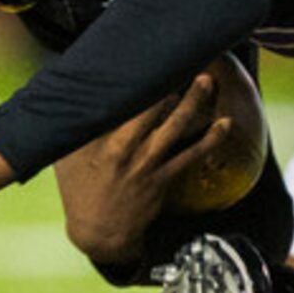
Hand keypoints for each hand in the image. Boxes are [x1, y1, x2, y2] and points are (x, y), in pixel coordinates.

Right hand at [54, 70, 252, 263]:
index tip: (153, 61)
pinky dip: (210, 140)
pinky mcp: (164, 179)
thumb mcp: (67, 155)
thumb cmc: (79, 189)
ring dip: (194, 104)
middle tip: (187, 60)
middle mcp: (130, 151)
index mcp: (105, 143)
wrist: (98, 232)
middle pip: (155, 111)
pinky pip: (191, 156)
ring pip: (176, 129)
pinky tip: (225, 124)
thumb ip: (76, 127)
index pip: (126, 105)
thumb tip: (70, 94)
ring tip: (207, 81)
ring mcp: (149, 165)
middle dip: (173, 84)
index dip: (142, 82)